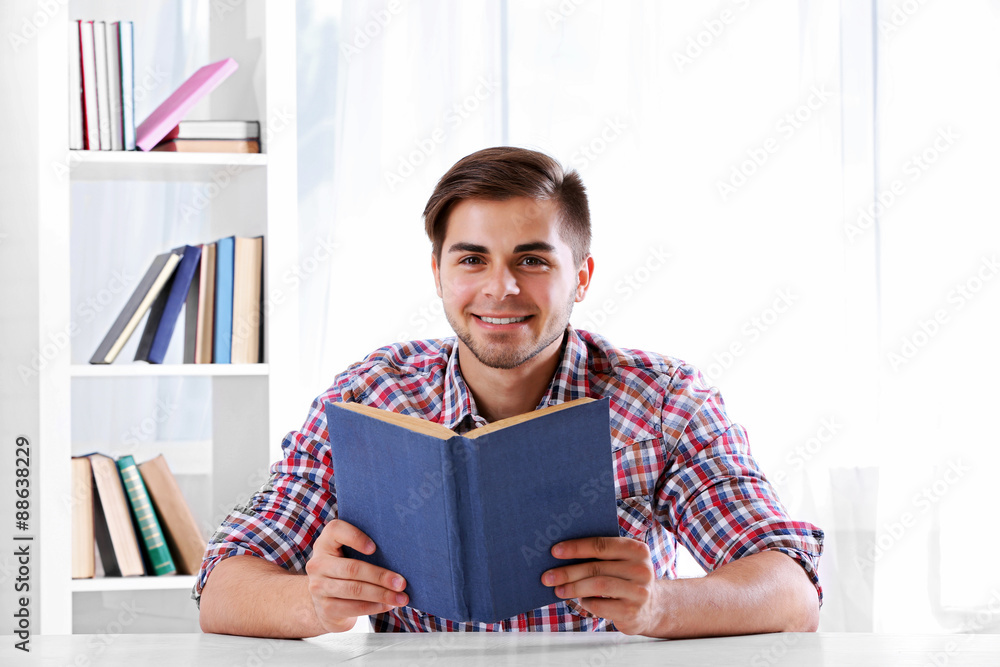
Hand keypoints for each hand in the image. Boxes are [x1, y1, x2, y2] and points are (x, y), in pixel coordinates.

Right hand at [305, 519, 408, 631]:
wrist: (323, 601)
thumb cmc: (345, 570)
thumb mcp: (347, 555)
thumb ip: (365, 548)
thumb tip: (400, 552)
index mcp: (325, 543)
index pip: (336, 531)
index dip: (355, 537)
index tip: (374, 548)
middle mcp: (318, 564)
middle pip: (352, 568)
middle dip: (380, 576)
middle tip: (402, 582)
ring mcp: (319, 587)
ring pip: (355, 590)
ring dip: (382, 595)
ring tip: (401, 597)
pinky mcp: (326, 608)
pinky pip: (354, 607)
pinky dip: (374, 607)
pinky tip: (388, 605)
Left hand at [542, 536, 660, 635]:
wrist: (652, 607)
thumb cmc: (626, 578)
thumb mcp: (621, 562)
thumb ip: (601, 555)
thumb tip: (561, 554)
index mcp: (637, 549)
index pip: (601, 545)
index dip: (576, 548)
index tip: (554, 552)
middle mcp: (641, 569)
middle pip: (596, 567)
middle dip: (568, 572)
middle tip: (547, 577)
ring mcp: (639, 592)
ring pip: (597, 586)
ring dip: (573, 588)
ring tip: (558, 590)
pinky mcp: (632, 612)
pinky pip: (601, 606)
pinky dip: (587, 603)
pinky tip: (582, 600)